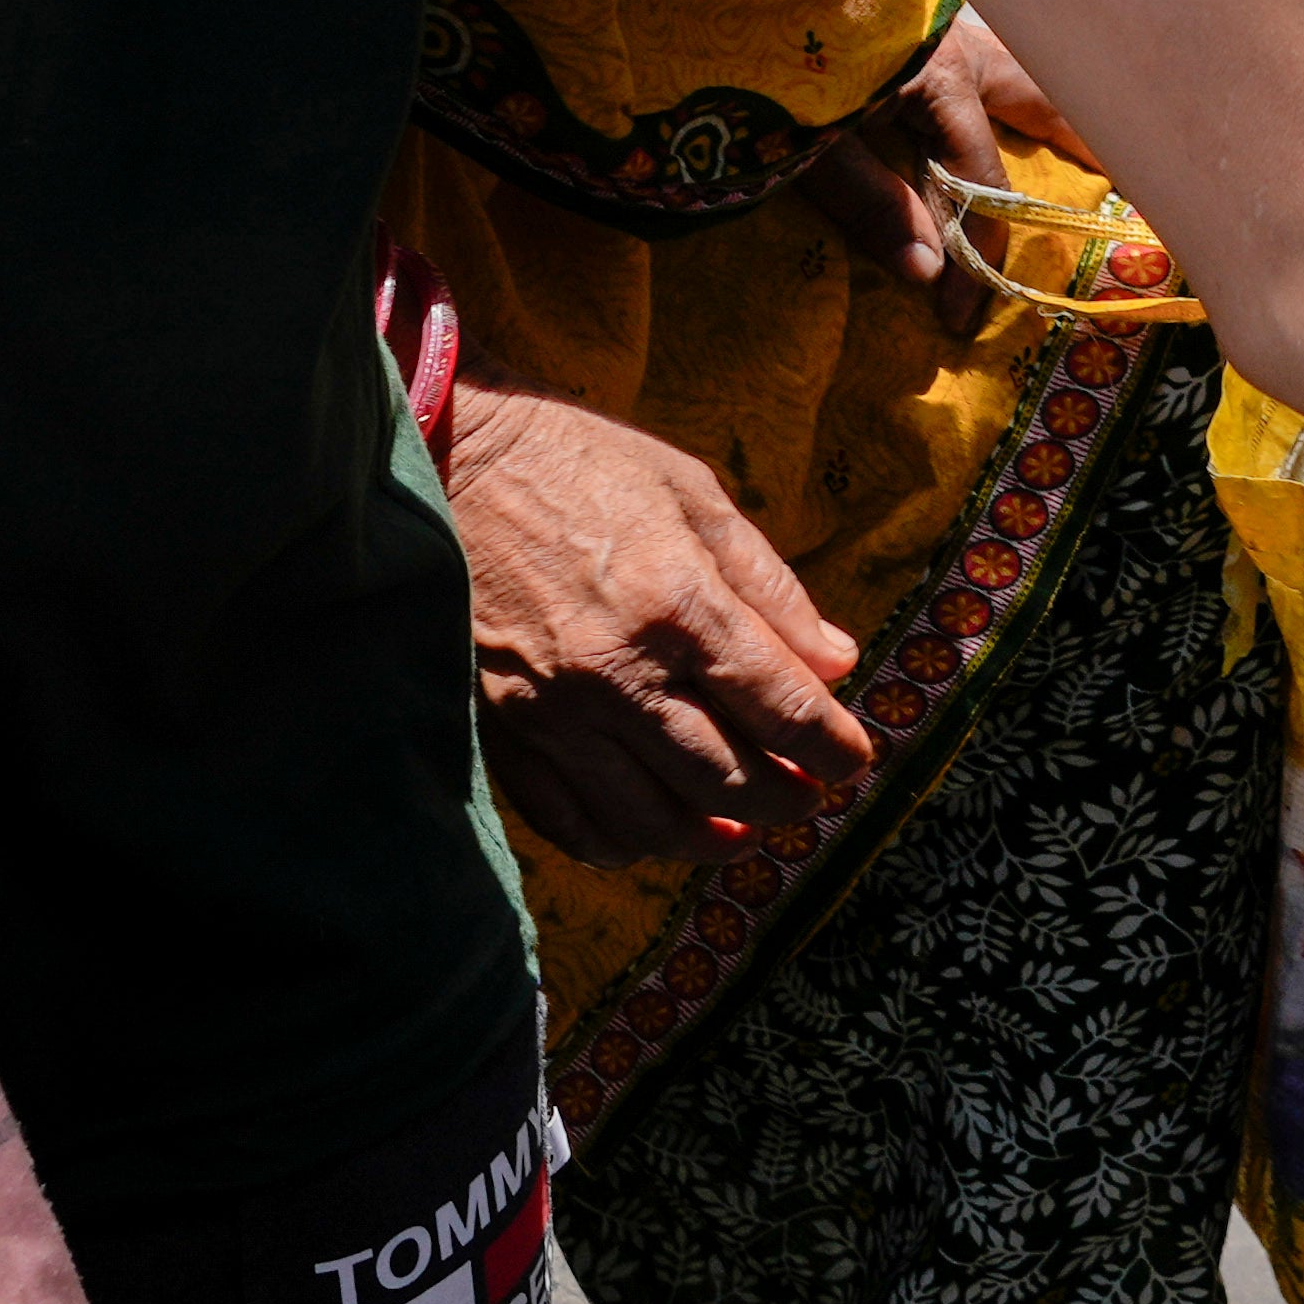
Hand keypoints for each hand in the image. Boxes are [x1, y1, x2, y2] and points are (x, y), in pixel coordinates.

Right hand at [440, 374, 873, 864]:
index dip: (835, 747)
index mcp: (678, 604)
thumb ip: (770, 588)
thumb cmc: (581, 465)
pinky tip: (652, 833)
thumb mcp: (694, 496)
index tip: (854, 758)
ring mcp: (554, 711)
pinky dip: (621, 844)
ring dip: (713, 837)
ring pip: (652, 820)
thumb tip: (837, 664)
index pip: (784, 710)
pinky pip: (568, 821)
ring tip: (743, 829)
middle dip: (788, 800)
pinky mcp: (503, 729)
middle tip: (809, 796)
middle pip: (728, 780)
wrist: (450, 459)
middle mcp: (618, 672)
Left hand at [791, 10, 1079, 288]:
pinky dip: (1007, 82)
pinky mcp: (908, 18)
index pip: (981, 180)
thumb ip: (872, 204)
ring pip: (1018, 65)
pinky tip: (1009, 93)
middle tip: (1126, 176)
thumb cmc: (763, 55)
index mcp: (942, 75)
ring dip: (1050, 104)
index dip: (976, 253)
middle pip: (1042, 99)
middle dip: (1082, 141)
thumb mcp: (810, 144)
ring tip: (1085, 136)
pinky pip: (980, 55)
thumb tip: (931, 273)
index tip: (961, 313)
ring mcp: (937, 24)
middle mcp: (956, 44)